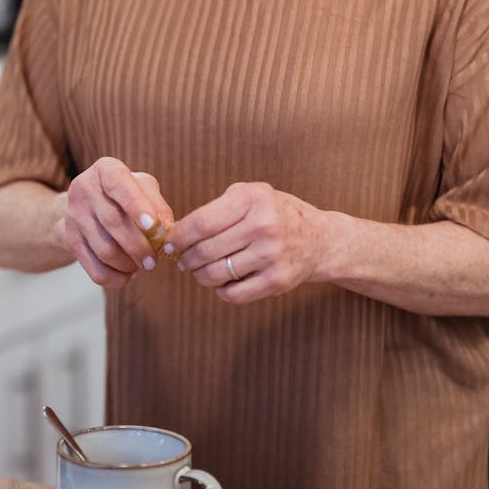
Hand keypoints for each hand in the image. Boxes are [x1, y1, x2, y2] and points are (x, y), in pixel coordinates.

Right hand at [61, 157, 173, 288]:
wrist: (84, 207)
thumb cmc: (122, 196)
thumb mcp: (141, 189)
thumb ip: (157, 204)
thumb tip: (166, 229)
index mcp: (105, 170)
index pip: (119, 185)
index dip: (136, 206)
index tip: (152, 225)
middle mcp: (84, 188)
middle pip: (112, 222)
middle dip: (137, 246)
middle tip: (153, 261)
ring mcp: (73, 214)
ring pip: (104, 248)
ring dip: (127, 264)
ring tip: (141, 266)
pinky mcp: (70, 239)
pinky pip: (93, 267)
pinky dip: (114, 277)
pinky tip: (127, 274)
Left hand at [166, 182, 325, 302]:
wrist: (319, 239)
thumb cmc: (275, 214)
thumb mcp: (251, 195)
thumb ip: (217, 208)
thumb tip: (178, 234)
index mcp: (252, 199)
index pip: (201, 223)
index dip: (179, 237)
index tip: (169, 243)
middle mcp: (263, 226)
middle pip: (205, 250)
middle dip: (186, 258)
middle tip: (182, 259)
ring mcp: (271, 255)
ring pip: (216, 274)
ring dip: (200, 275)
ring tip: (199, 269)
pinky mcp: (277, 280)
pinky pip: (233, 294)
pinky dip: (220, 290)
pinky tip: (222, 281)